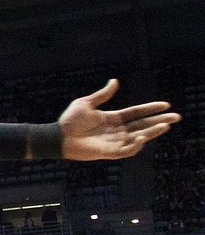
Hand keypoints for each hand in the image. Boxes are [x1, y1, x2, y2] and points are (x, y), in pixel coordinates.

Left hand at [58, 79, 178, 160]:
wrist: (58, 136)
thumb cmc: (69, 120)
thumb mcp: (86, 103)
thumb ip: (102, 94)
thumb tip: (115, 81)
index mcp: (113, 118)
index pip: (137, 113)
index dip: (150, 109)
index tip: (165, 104)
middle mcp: (116, 130)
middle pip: (143, 125)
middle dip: (159, 121)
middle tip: (176, 117)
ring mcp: (114, 142)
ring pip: (139, 137)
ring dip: (152, 132)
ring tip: (165, 125)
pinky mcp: (109, 153)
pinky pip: (127, 150)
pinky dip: (136, 144)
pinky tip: (142, 136)